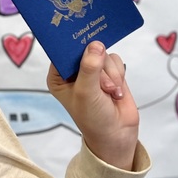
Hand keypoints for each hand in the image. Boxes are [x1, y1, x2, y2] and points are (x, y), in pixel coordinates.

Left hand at [47, 41, 138, 170]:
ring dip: (109, 74)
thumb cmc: (93, 118)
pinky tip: (116, 92)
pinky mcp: (109, 72)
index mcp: (59, 76)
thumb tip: (96, 45)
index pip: (61, 51)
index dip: (72, 45)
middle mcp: (74, 72)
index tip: (84, 42)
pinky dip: (118, 75)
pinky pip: (115, 60)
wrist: (117, 135)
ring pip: (103, 54)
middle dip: (97, 65)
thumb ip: (89, 68)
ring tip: (110, 92)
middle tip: (102, 84)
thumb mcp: (86, 93)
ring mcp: (93, 71)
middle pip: (86, 49)